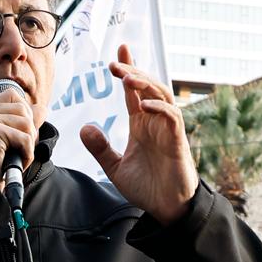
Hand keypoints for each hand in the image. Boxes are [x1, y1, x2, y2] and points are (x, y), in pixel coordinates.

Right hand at [0, 92, 37, 191]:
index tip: (19, 134)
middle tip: (21, 149)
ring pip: (26, 122)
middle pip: (21, 107)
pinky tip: (18, 163)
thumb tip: (42, 108)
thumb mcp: (3, 142)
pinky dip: (27, 154)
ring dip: (28, 144)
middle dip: (29, 130)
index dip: (24, 114)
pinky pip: (25, 138)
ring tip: (17, 157)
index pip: (11, 96)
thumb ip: (20, 122)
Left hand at [79, 44, 196, 224]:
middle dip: (133, 70)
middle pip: (148, 86)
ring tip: (127, 77)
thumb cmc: (147, 187)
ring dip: (146, 84)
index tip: (116, 52)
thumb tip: (84, 128)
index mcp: (141, 125)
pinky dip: (161, 108)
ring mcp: (168, 130)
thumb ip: (100, 148)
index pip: (133, 91)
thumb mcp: (114, 167)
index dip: (127, 70)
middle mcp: (155, 122)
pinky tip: (145, 105)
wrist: (166, 208)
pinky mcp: (178, 141)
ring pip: (162, 95)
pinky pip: (173, 117)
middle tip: (115, 61)